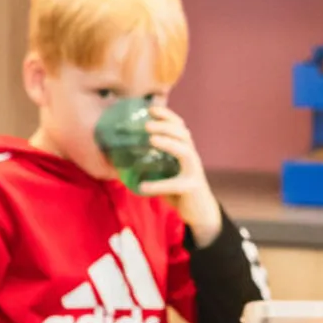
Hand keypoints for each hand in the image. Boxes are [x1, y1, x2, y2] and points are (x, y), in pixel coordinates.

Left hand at [139, 105, 221, 246]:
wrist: (200, 214)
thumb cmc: (179, 192)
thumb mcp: (166, 174)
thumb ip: (152, 165)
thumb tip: (122, 159)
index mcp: (186, 151)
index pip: (180, 127)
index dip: (168, 116)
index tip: (151, 108)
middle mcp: (192, 158)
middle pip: (183, 134)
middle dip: (166, 126)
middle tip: (147, 124)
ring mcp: (194, 172)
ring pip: (186, 152)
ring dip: (169, 143)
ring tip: (152, 139)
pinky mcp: (192, 188)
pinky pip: (174, 184)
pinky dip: (158, 185)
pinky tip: (143, 187)